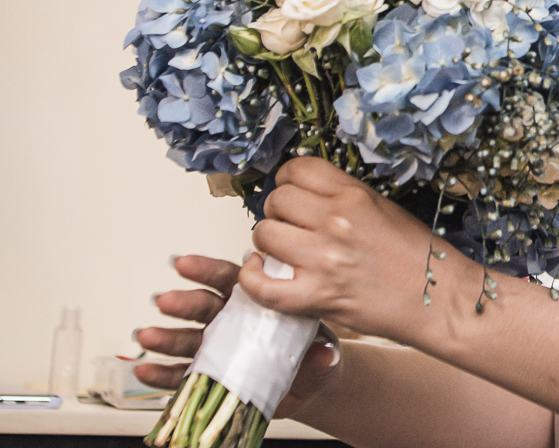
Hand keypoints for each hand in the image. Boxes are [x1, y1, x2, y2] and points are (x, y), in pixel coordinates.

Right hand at [133, 254, 341, 418]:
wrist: (309, 383)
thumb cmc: (311, 352)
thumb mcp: (319, 351)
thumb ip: (319, 354)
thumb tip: (325, 354)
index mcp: (254, 301)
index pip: (228, 279)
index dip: (205, 270)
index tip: (184, 263)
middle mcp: (231, 320)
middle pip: (202, 307)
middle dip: (182, 303)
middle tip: (164, 300)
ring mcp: (217, 348)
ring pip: (186, 338)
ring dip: (164, 336)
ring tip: (147, 335)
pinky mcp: (209, 376)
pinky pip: (181, 374)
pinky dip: (161, 372)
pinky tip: (144, 368)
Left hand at [239, 157, 471, 347]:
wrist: (439, 299)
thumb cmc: (419, 256)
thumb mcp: (384, 209)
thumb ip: (344, 200)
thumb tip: (306, 197)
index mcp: (354, 195)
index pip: (297, 169)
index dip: (287, 180)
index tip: (292, 192)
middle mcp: (335, 221)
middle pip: (276, 200)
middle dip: (278, 212)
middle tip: (291, 227)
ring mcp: (324, 259)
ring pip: (264, 236)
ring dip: (268, 244)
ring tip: (284, 252)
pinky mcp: (317, 297)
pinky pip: (262, 286)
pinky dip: (253, 280)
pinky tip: (262, 272)